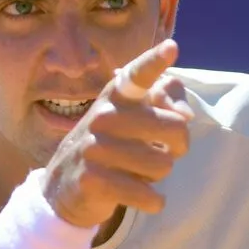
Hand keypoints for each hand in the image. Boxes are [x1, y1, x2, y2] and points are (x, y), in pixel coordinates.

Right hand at [43, 39, 193, 228]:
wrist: (63, 188)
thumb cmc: (111, 147)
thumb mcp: (132, 119)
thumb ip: (166, 103)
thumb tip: (185, 116)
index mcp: (116, 97)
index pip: (137, 76)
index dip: (154, 62)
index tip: (171, 47)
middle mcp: (104, 116)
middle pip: (176, 128)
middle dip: (178, 147)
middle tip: (162, 152)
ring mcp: (95, 148)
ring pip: (164, 165)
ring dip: (158, 175)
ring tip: (137, 172)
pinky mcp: (94, 180)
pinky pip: (149, 195)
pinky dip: (153, 201)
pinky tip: (140, 197)